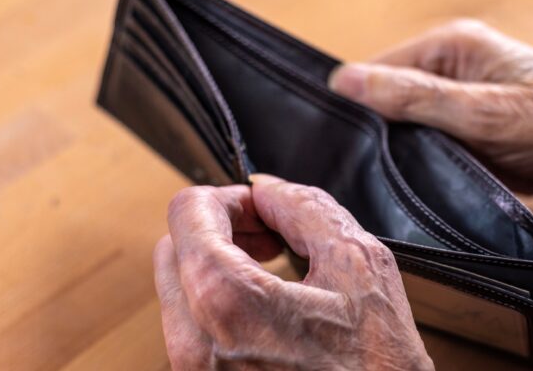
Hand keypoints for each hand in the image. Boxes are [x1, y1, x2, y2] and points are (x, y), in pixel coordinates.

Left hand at [153, 174, 433, 369]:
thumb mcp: (360, 266)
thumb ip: (306, 209)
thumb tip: (270, 191)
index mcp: (225, 301)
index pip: (187, 212)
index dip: (227, 197)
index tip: (259, 208)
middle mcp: (194, 343)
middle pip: (172, 249)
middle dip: (219, 229)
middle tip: (267, 234)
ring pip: (178, 290)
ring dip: (218, 266)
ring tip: (271, 270)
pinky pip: (191, 329)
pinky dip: (219, 304)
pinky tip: (265, 306)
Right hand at [329, 19, 532, 206]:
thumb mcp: (486, 113)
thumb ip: (416, 98)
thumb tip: (345, 82)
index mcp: (451, 49)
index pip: (376, 72)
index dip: (357, 108)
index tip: (342, 148)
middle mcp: (453, 73)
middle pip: (388, 105)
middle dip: (380, 140)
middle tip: (369, 176)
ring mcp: (465, 109)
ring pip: (409, 136)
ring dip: (406, 161)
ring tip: (401, 188)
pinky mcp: (476, 141)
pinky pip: (435, 158)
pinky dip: (430, 176)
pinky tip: (426, 194)